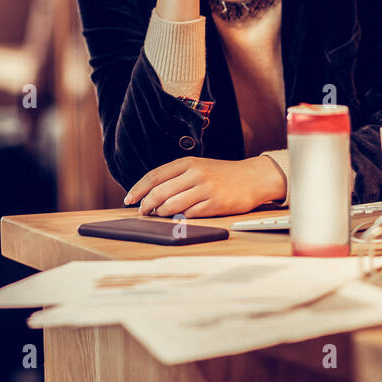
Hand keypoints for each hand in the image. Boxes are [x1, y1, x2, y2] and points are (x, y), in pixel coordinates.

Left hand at [124, 155, 287, 217]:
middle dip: (146, 204)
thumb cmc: (221, 174)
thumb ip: (177, 177)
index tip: (128, 199)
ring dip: (161, 213)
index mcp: (188, 163)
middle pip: (160, 192)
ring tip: (159, 215)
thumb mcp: (198, 167)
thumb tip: (149, 194)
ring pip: (172, 205)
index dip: (138, 189)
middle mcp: (195, 174)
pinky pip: (190, 214)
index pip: (155, 176)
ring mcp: (206, 189)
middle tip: (142, 211)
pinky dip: (180, 218)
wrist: (253, 177)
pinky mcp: (216, 204)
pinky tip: (178, 218)